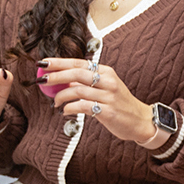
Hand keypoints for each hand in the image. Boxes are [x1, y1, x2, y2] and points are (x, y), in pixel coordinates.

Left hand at [40, 57, 165, 148]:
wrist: (140, 121)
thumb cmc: (120, 104)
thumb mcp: (105, 88)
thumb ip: (86, 83)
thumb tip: (63, 81)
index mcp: (106, 72)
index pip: (79, 63)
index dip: (60, 62)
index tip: (44, 63)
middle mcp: (108, 82)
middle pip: (77, 74)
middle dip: (57, 76)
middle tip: (42, 79)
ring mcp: (109, 96)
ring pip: (78, 91)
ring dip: (61, 96)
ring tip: (55, 102)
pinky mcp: (108, 112)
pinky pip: (84, 107)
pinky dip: (70, 108)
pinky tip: (65, 111)